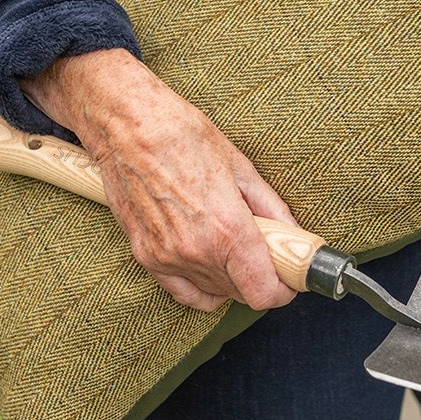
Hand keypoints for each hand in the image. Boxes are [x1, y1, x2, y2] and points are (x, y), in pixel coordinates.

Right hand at [21, 50, 297, 312]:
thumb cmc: (181, 135)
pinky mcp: (145, 256)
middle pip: (242, 294)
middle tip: (263, 247)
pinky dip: (202, 286)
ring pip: (214, 294)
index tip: (288, 274)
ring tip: (231, 243)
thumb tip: (293, 233)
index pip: (264, 293)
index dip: (283, 288)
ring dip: (231, 278)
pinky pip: (184, 292)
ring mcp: (168, 258)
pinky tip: (209, 263)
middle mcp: (197, 252)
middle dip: (259, 276)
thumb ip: (270, 207)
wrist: (126, 125)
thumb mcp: (238, 165)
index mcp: (227, 229)